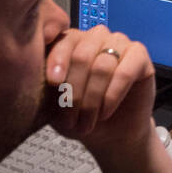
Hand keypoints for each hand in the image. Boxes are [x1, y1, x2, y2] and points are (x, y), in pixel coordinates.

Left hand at [44, 25, 154, 155]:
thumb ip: (44, 85)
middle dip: (75, 92)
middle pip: (82, 55)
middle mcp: (96, 37)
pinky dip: (113, 95)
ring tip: (88, 121)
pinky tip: (106, 111)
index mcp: (72, 42)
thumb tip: (31, 71)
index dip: (57, 60)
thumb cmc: (80, 116)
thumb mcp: (54, 103)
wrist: (110, 135)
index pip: (63, 41)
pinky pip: (125, 72)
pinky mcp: (140, 56)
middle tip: (71, 120)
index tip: (53, 82)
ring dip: (93, 99)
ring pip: (102, 65)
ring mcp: (120, 43)